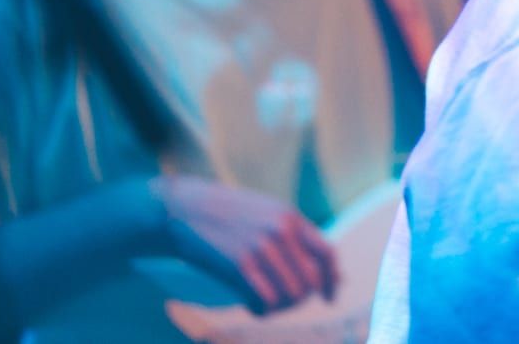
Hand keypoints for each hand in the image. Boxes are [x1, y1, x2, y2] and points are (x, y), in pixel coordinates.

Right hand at [151, 176, 338, 313]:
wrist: (185, 209)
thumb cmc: (228, 214)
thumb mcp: (268, 212)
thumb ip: (293, 235)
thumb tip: (317, 267)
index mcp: (292, 217)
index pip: (327, 253)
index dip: (332, 279)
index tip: (330, 296)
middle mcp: (282, 231)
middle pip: (311, 281)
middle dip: (301, 298)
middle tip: (284, 302)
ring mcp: (262, 248)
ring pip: (291, 294)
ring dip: (280, 307)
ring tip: (265, 303)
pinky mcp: (240, 264)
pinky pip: (266, 300)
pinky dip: (261, 309)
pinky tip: (250, 304)